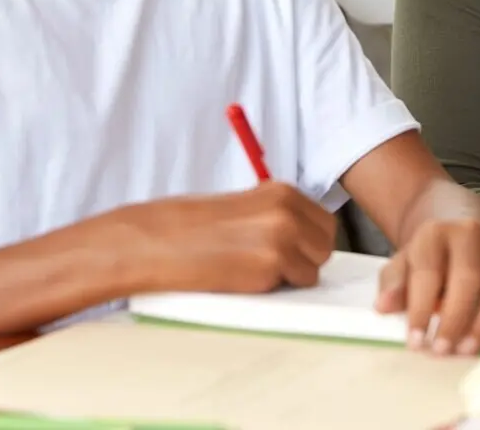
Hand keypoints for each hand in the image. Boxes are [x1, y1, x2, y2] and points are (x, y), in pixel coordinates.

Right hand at [112, 181, 337, 294]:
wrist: (153, 241)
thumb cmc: (189, 227)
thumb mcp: (243, 207)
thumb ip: (275, 216)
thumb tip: (304, 238)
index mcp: (281, 192)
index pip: (323, 222)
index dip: (308, 240)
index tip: (290, 248)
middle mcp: (287, 211)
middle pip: (326, 245)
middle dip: (307, 258)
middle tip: (274, 264)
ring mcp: (282, 238)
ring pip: (314, 269)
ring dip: (292, 276)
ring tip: (254, 270)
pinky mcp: (270, 266)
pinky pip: (293, 286)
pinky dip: (276, 288)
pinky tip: (245, 278)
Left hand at [374, 219, 479, 356]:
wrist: (458, 222)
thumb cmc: (431, 254)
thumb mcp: (404, 262)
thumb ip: (394, 283)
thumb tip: (383, 307)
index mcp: (436, 233)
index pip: (429, 273)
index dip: (421, 310)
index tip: (415, 343)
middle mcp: (473, 232)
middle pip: (468, 278)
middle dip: (455, 319)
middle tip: (443, 351)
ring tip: (469, 350)